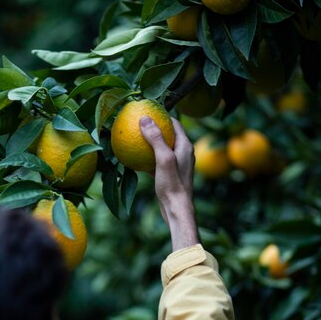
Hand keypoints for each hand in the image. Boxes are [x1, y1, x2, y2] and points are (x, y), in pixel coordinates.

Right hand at [139, 116, 199, 251]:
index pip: (175, 123)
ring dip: (150, 143)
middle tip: (139, 122)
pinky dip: (148, 158)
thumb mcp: (163, 159)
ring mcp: (177, 165)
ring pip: (162, 149)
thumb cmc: (172, 184)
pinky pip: (157, 162)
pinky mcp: (170, 175)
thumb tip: (145, 118)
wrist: (177, 209)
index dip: (162, 115)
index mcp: (185, 146)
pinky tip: (135, 159)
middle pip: (168, 135)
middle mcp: (184, 153)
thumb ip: (155, 138)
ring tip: (135, 138)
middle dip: (155, 128)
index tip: (148, 110)